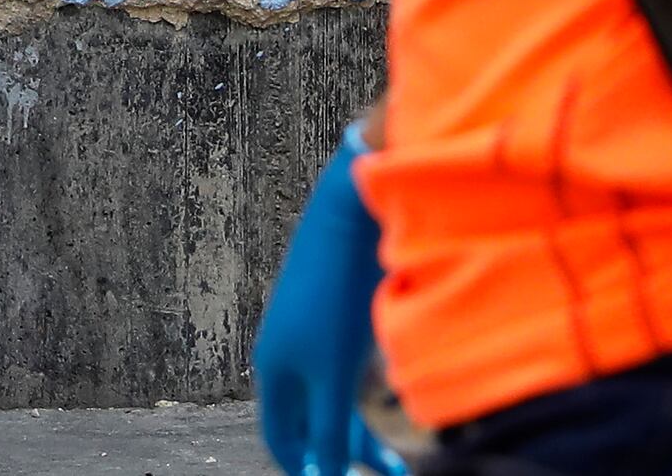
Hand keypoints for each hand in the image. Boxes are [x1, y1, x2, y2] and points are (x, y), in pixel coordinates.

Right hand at [252, 126, 403, 475]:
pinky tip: (391, 402)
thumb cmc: (335, 296)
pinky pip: (348, 373)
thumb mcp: (333, 374)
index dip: (301, 466)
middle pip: (312, 420)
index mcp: (275, 368)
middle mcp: (290, 353)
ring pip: (334, 398)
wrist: (352, 220)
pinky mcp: (340, 317)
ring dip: (362, 432)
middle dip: (343, 454)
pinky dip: (368, 398)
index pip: (280, 435)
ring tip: (396, 463)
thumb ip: (326, 427)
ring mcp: (315, 334)